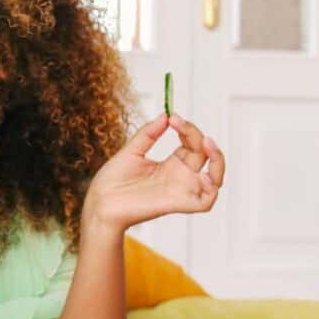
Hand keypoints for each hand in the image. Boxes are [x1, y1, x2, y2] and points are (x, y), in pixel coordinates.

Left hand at [84, 113, 225, 234]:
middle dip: (196, 135)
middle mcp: (179, 177)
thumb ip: (148, 134)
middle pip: (204, 154)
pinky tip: (204, 173)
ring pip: (215, 179)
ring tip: (207, 143)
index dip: (187, 128)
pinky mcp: (177, 204)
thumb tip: (165, 115)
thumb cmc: (112, 181)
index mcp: (170, 165)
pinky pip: (205, 202)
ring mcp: (180, 190)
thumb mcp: (131, 151)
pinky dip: (212, 189)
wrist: (100, 202)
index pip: (192, 144)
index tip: (172, 117)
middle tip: (179, 123)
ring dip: (218, 160)